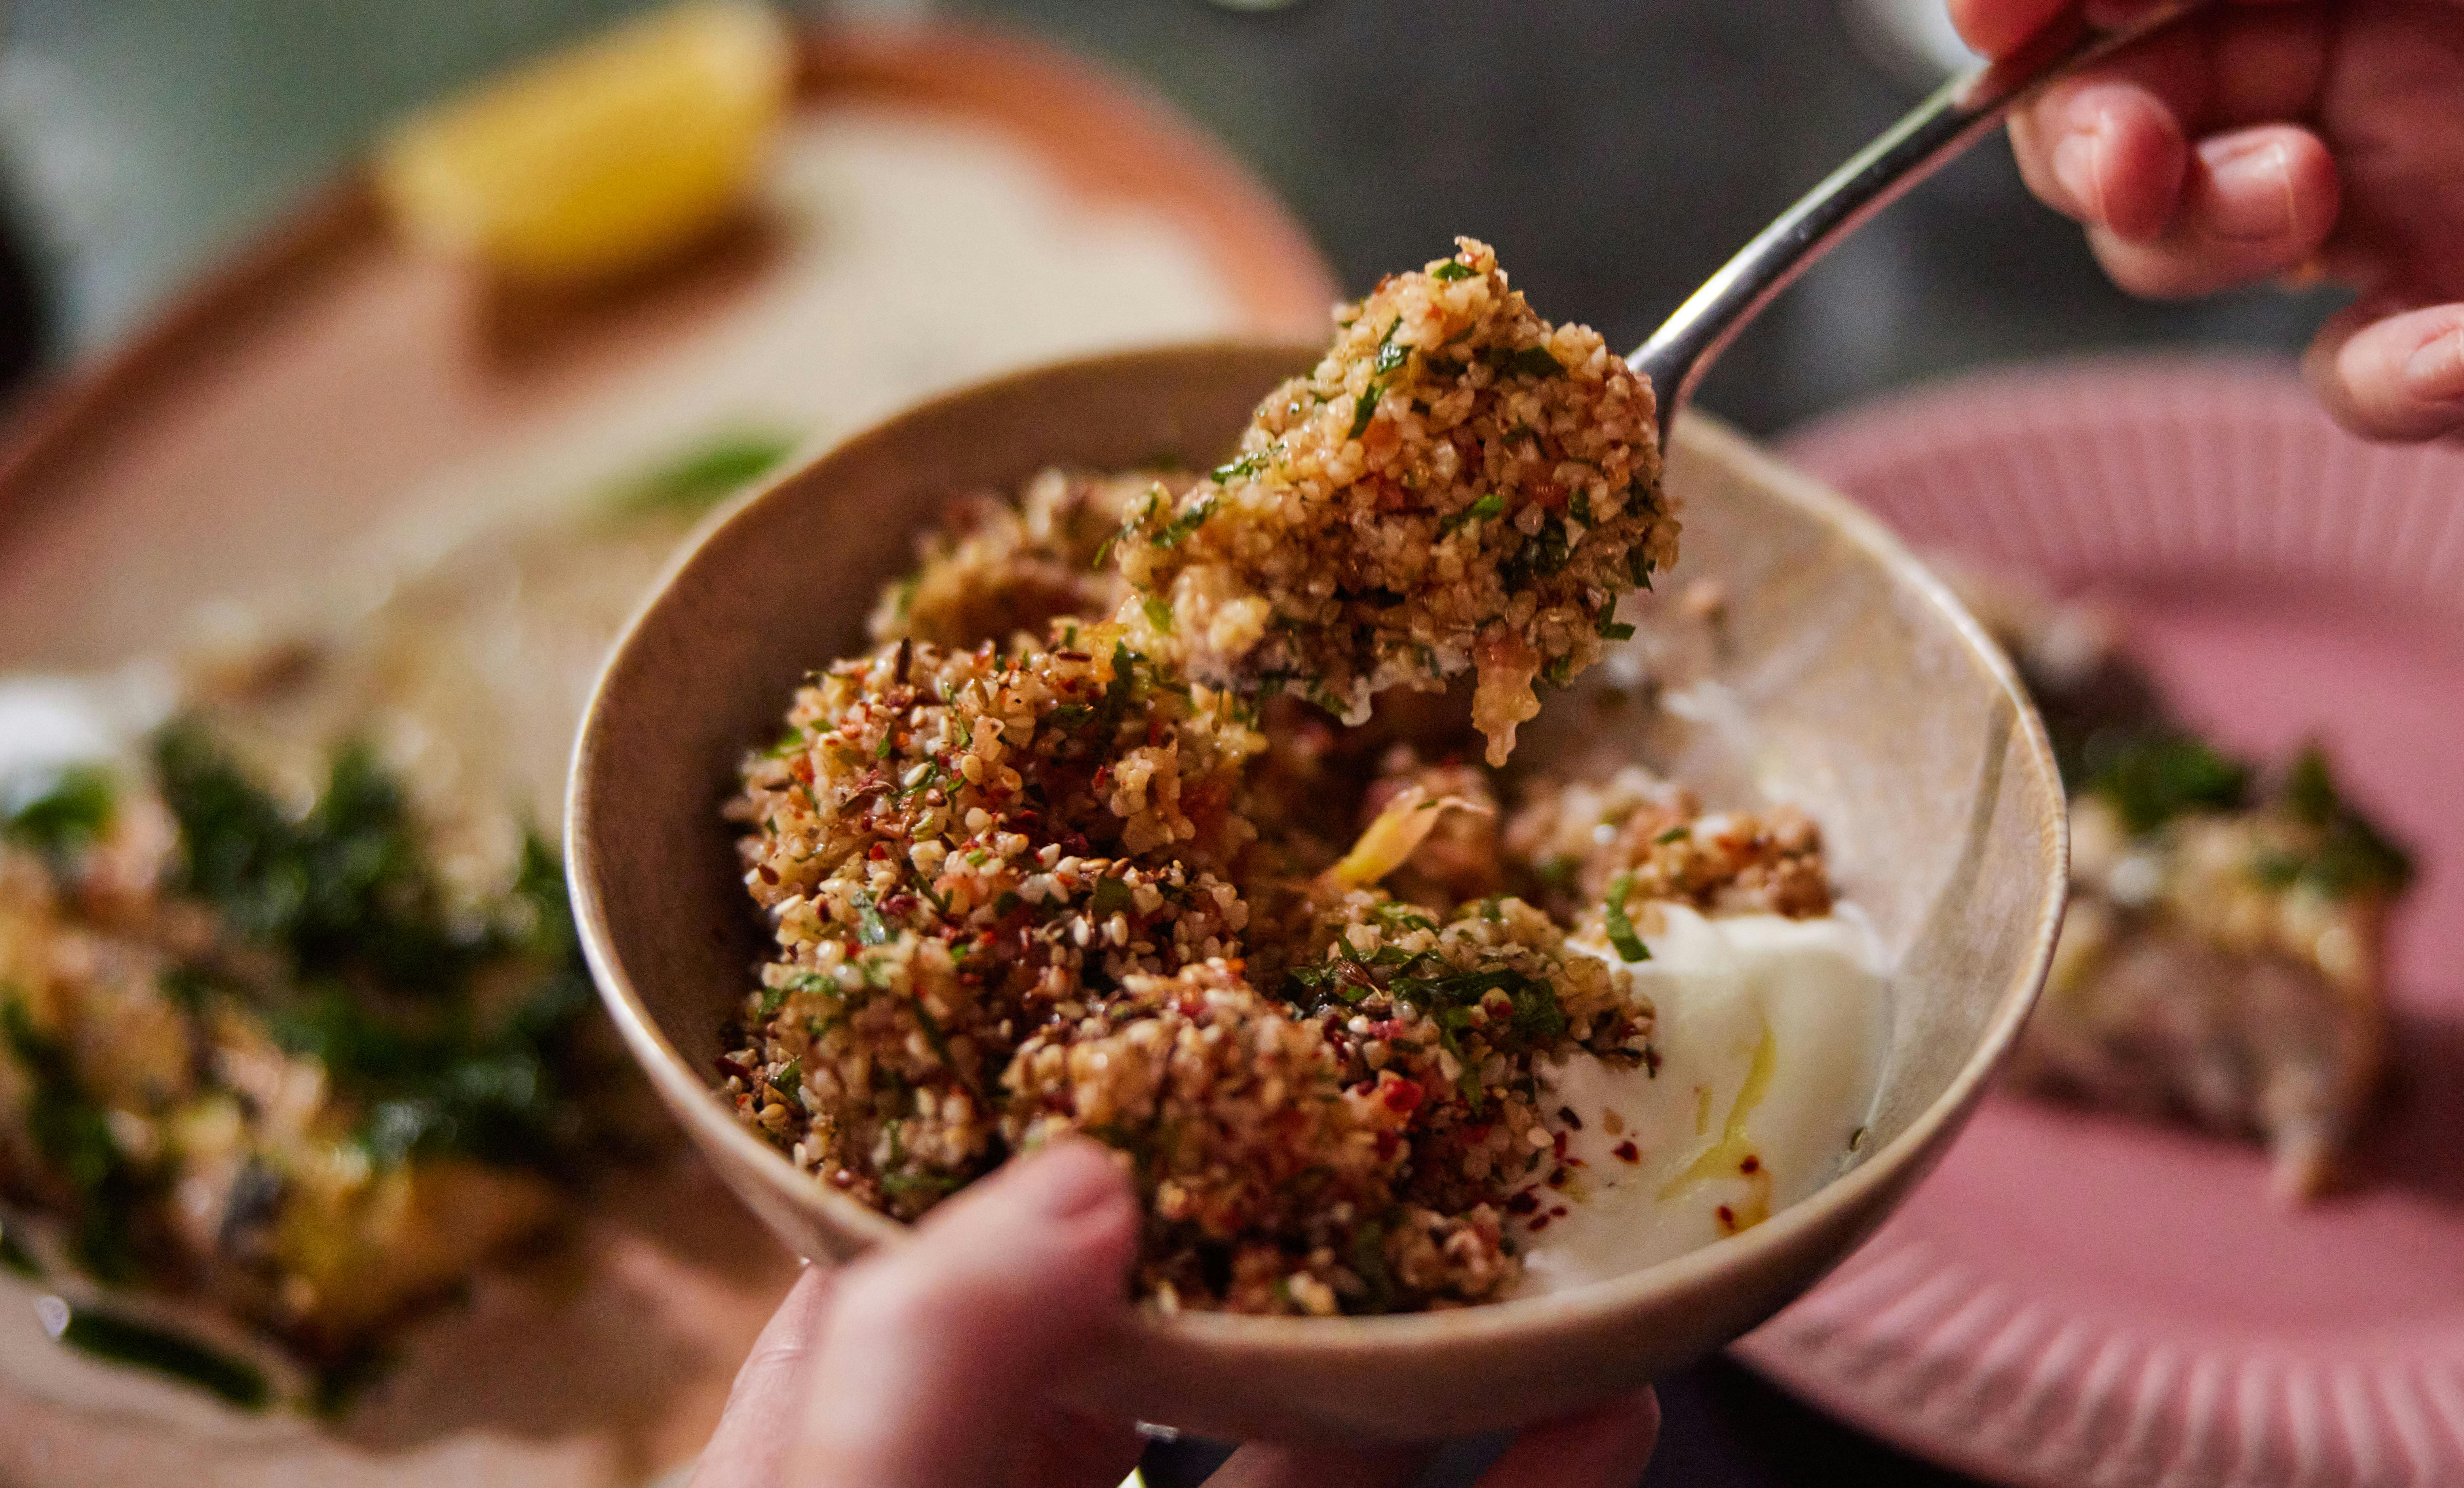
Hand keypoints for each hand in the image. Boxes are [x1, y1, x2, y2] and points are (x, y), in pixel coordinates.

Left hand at [692, 1140, 1663, 1487]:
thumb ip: (917, 1371)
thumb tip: (1079, 1174)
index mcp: (868, 1478)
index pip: (947, 1278)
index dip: (1053, 1149)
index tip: (1183, 1022)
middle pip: (1157, 1359)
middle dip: (1291, 1242)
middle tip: (1412, 1114)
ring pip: (1306, 1473)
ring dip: (1438, 1369)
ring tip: (1550, 1247)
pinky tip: (1595, 1417)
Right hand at [1951, 0, 2463, 654]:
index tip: (1990, 7)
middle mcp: (2432, 43)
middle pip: (2169, 63)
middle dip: (2119, 111)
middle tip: (2147, 161)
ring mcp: (2440, 203)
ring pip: (2203, 214)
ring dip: (2213, 225)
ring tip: (2318, 226)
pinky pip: (2330, 364)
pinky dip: (2378, 367)